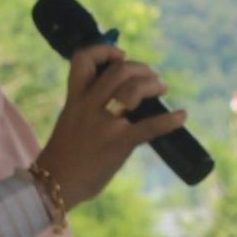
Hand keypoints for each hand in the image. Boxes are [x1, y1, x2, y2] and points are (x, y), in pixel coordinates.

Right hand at [37, 44, 188, 211]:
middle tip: (152, 76)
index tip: (119, 57)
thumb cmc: (64, 158)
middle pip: (118, 70)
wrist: (53, 186)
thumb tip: (120, 101)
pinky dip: (170, 120)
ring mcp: (104, 124)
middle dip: (140, 68)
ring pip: (133, 89)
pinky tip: (182, 116)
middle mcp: (88, 106)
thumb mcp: (70, 122)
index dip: (104, 51)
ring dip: (153, 84)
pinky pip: (149, 126)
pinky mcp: (118, 144)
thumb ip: (89, 108)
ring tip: (162, 88)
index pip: (82, 59)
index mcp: (75, 99)